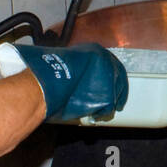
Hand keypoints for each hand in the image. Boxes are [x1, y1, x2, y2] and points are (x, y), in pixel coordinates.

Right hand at [9, 43, 129, 122]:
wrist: (47, 82)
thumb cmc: (52, 73)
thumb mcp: (71, 61)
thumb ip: (82, 67)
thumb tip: (84, 76)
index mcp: (98, 52)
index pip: (113, 66)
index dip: (112, 79)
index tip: (112, 87)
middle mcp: (107, 62)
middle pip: (118, 80)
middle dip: (117, 92)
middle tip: (116, 103)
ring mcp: (109, 79)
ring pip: (115, 94)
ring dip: (109, 103)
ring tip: (102, 111)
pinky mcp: (108, 95)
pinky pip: (109, 107)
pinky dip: (103, 112)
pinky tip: (96, 115)